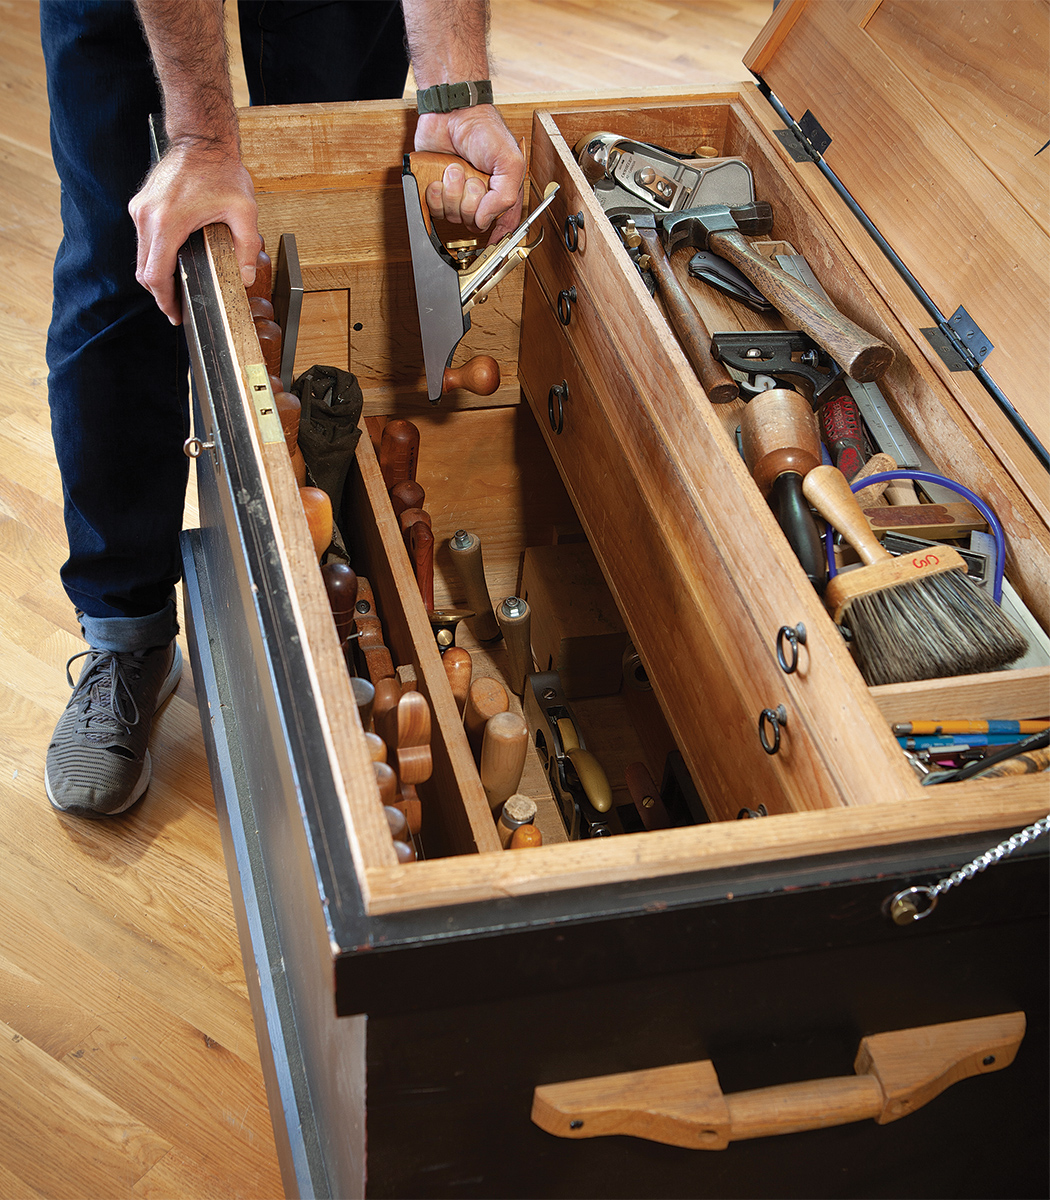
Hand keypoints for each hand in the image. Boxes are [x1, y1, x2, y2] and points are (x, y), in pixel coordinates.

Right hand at [128, 140, 261, 324]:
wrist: (202, 140)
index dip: (164, 300)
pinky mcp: (142, 204)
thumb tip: (246, 277)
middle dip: (160, 293)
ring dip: (157, 274)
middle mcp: (147, 216)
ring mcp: (141, 209)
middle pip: (144, 269)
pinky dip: (155, 256)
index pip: (155, 275)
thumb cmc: (221, 170)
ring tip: (177, 289)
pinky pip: (144, 239)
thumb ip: (247, 248)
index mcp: (168, 222)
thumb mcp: (244, 211)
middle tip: (178, 308)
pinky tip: (174, 262)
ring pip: (142, 255)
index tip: (175, 314)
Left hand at [414, 107, 524, 242]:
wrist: (451, 111)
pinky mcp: (436, 192)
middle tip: (471, 177)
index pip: (503, 227)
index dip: (498, 239)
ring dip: (452, 192)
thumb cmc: (483, 129)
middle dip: (470, 199)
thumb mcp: (509, 161)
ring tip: (454, 169)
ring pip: (453, 216)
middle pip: (474, 223)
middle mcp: (479, 198)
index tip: (493, 245)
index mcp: (501, 193)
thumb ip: (505, 196)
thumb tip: (484, 222)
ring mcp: (457, 196)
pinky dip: (435, 193)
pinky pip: (434, 209)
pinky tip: (438, 177)